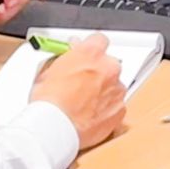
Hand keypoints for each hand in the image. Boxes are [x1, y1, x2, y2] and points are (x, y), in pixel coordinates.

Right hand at [31, 33, 126, 149]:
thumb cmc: (49, 102)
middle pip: (108, 64)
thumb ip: (66, 59)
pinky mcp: (120, 109)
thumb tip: (69, 56)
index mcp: (91, 53)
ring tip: (84, 103)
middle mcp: (108, 68)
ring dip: (103, 91)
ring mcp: (117, 89)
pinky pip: (116, 105)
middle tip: (81, 83)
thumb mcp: (49, 71)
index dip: (91, 49)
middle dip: (98, 71)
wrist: (56, 128)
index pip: (98, 40)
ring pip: (114, 85)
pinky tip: (91, 115)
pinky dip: (107, 109)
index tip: (86, 56)